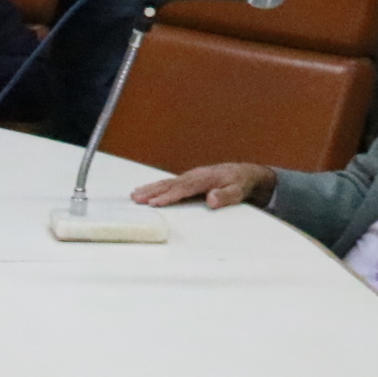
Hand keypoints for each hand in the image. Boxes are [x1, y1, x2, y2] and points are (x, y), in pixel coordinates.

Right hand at [130, 161, 275, 209]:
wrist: (243, 173)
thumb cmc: (239, 184)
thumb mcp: (238, 191)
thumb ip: (225, 196)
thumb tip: (211, 199)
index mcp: (204, 179)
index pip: (183, 189)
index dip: (168, 196)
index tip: (155, 203)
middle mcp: (193, 176)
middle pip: (169, 184)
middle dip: (152, 191)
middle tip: (136, 198)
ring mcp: (189, 177)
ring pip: (166, 183)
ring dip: (149, 188)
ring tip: (134, 195)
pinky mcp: (186, 180)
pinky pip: (168, 183)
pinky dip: (154, 186)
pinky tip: (144, 190)